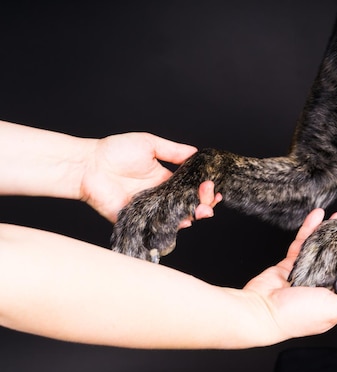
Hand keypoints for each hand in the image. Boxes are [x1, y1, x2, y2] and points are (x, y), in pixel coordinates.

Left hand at [79, 132, 220, 222]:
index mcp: (165, 179)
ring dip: (193, 215)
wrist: (88, 165)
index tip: (213, 186)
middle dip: (204, 204)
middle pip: (188, 205)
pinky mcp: (139, 220)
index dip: (204, 189)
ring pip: (177, 218)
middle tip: (209, 198)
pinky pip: (158, 226)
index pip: (190, 188)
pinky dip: (173, 226)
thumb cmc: (115, 152)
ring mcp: (151, 209)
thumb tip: (196, 151)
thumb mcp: (149, 144)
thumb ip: (173, 150)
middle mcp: (161, 196)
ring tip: (203, 209)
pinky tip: (184, 219)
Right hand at [243, 209, 336, 343]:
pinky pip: (305, 243)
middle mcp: (328, 284)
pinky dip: (311, 229)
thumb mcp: (334, 308)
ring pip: (327, 247)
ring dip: (335, 231)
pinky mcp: (293, 264)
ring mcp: (310, 273)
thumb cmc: (296, 316)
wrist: (259, 312)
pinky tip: (318, 215)